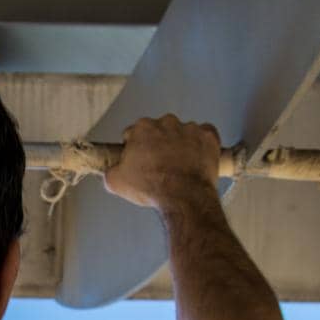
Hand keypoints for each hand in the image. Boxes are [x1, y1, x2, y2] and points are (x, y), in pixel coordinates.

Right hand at [103, 114, 220, 209]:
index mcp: (142, 128)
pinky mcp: (209, 136)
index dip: (135, 149)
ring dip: (180, 145)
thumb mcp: (115, 182)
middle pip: (159, 131)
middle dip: (158, 144)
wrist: (184, 197)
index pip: (133, 133)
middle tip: (160, 166)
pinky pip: (204, 135)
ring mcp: (190, 127)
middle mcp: (166, 122)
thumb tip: (112, 170)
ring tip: (180, 167)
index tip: (139, 161)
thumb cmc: (150, 188)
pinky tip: (196, 159)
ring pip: (182, 133)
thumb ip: (110, 170)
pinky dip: (201, 145)